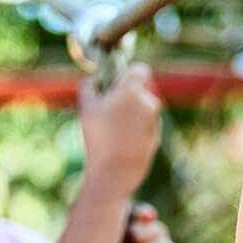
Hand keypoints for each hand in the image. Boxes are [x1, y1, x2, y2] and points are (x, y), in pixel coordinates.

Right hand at [77, 63, 161, 197]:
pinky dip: (137, 129)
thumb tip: (93, 79)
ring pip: (143, 109)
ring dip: (132, 114)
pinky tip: (122, 143)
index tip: (118, 84)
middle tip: (110, 110)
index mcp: (133, 90)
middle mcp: (149, 102)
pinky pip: (146, 126)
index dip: (129, 74)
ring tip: (113, 131)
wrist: (115, 172)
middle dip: (129, 97)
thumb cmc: (99, 138)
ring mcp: (155, 121)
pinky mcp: (157, 136)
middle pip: (141, 91)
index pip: (140, 70)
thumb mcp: (86, 108)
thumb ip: (89, 86)